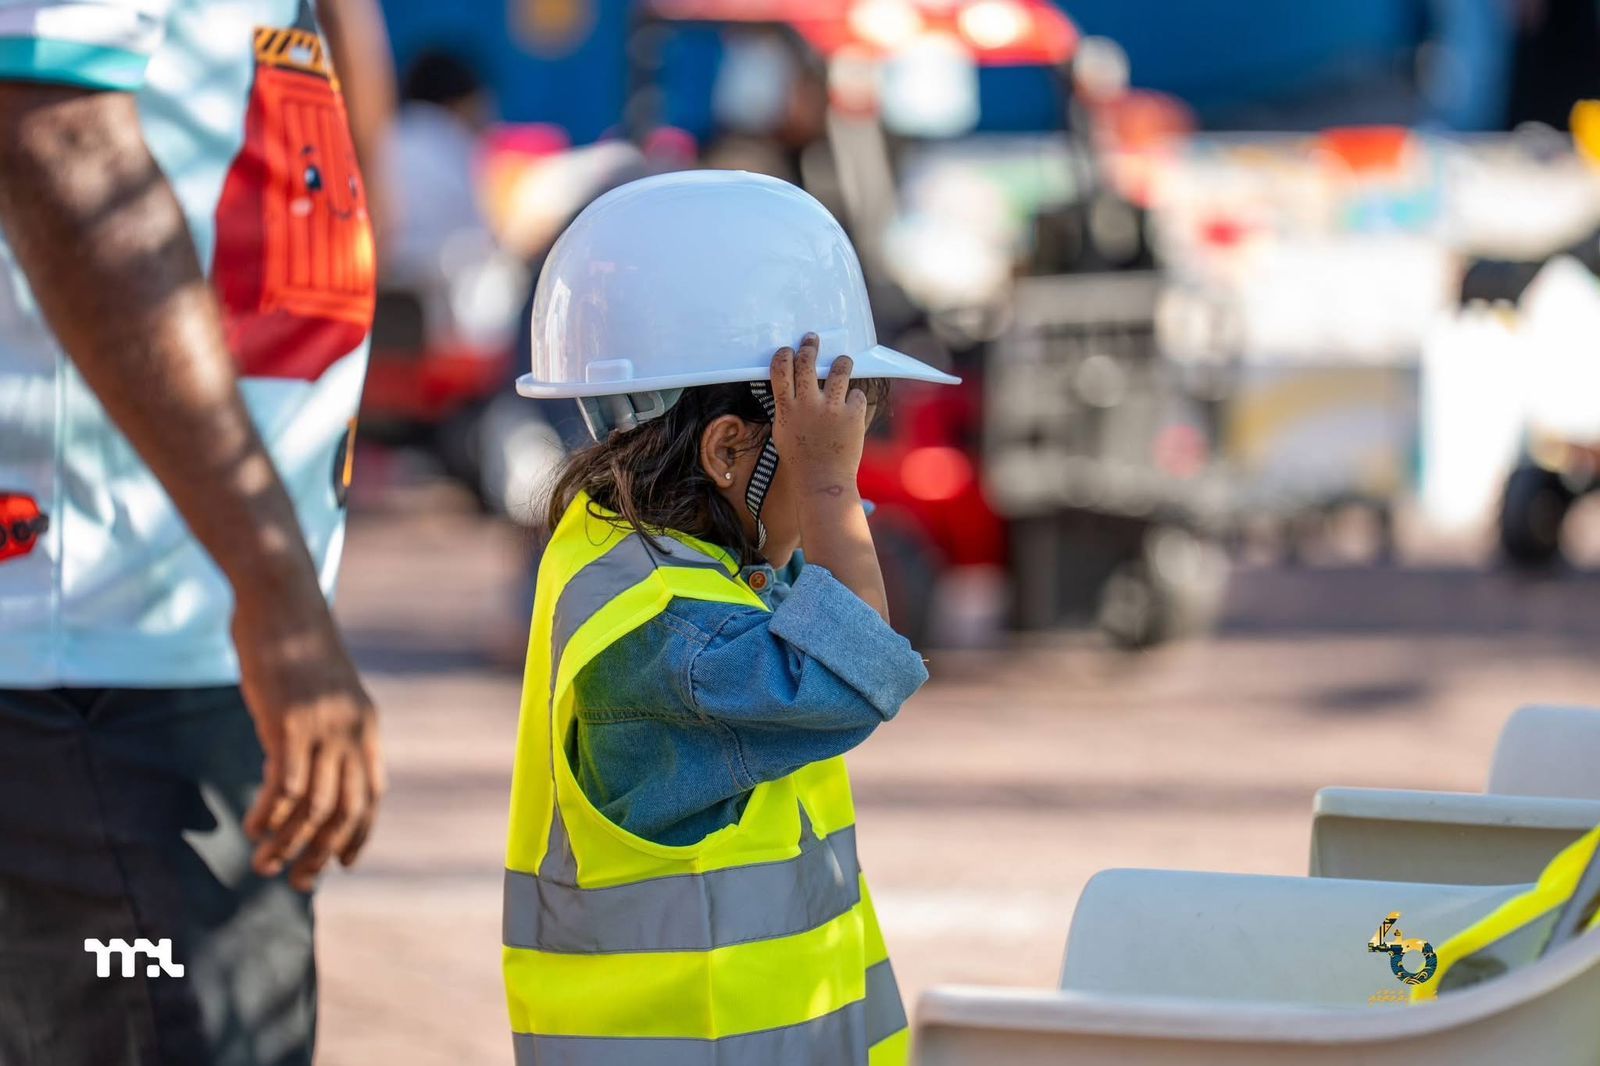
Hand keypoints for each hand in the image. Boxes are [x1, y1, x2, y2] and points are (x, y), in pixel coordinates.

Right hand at [234, 586, 383, 891]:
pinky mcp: (288, 723)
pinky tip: (254, 828)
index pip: (372, 795)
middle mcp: (352, 732)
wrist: (283, 601)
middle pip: (345, 810)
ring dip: (290, 844)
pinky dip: (270, 814)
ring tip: (264, 866)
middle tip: (299, 882)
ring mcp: (322, 728)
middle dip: (323, 853)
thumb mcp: (325, 694)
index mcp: (367, 727)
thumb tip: (307, 774)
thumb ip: (326, 734)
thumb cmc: (297, 646)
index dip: (359, 834)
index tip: (344, 864)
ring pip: (314, 806)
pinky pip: (285, 785)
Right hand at [770, 333, 868, 494]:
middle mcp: (808, 403)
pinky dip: (854, 398)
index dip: (784, 355)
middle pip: (807, 362)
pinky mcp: (853, 414)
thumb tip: (791, 387)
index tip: (788, 350)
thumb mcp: (783, 431)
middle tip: (812, 339)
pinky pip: (857, 394)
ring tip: (843, 361)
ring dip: (841, 362)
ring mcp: (832, 408)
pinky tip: (851, 406)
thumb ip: (786, 407)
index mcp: (787, 408)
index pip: (780, 369)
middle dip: (810, 346)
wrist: (821, 481)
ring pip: (839, 369)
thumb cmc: (800, 459)